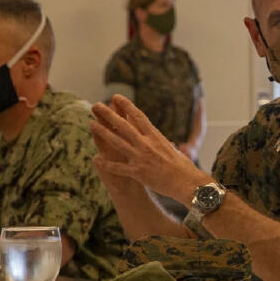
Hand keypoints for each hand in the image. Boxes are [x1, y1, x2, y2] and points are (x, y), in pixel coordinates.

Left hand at [90, 95, 209, 201]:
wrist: (186, 183)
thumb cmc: (184, 167)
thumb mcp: (174, 151)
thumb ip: (166, 145)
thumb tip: (168, 143)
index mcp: (156, 136)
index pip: (138, 117)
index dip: (126, 106)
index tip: (117, 97)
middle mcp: (147, 144)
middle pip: (124, 126)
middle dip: (109, 114)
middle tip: (97, 105)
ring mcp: (141, 158)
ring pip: (118, 143)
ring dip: (104, 133)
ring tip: (92, 125)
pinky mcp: (138, 173)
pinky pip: (118, 168)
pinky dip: (107, 164)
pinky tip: (96, 160)